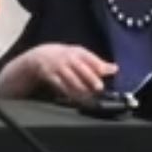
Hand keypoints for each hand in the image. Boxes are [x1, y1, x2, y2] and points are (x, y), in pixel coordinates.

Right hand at [0, 43, 116, 99]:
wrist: (37, 58)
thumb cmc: (63, 59)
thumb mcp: (78, 57)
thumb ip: (96, 63)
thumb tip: (115, 69)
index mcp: (77, 52)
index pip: (90, 58)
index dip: (101, 65)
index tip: (112, 71)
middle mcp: (67, 57)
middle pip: (81, 68)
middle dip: (90, 77)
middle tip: (99, 87)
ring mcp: (57, 66)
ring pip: (71, 79)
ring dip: (81, 89)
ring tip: (91, 99)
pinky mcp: (49, 76)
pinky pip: (60, 86)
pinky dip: (68, 93)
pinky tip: (76, 99)